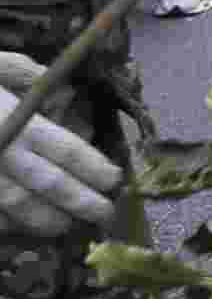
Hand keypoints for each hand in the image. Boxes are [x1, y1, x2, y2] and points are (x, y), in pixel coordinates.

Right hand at [0, 52, 124, 239]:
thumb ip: (18, 71)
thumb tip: (51, 81)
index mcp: (11, 119)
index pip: (65, 150)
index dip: (95, 168)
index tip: (114, 180)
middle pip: (49, 185)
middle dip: (82, 202)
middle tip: (104, 213)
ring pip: (17, 208)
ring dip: (46, 220)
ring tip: (65, 225)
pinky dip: (5, 224)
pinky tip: (19, 227)